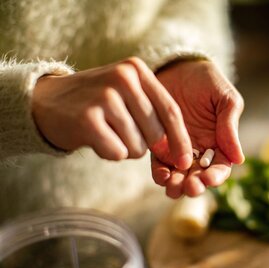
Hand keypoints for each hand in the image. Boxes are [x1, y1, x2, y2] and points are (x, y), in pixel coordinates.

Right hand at [32, 57, 192, 166]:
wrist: (47, 102)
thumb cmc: (95, 103)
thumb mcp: (126, 94)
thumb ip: (153, 114)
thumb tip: (178, 152)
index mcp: (136, 70)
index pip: (171, 110)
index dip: (181, 139)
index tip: (186, 161)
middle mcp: (123, 78)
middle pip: (156, 133)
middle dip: (144, 144)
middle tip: (120, 132)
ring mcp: (105, 97)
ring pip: (137, 147)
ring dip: (124, 148)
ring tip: (106, 131)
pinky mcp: (88, 119)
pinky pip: (117, 153)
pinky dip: (108, 152)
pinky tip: (94, 137)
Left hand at [151, 60, 244, 197]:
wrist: (178, 67)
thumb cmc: (207, 81)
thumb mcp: (225, 99)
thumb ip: (230, 126)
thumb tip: (239, 159)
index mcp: (219, 142)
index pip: (220, 167)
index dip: (216, 177)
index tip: (209, 179)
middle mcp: (199, 150)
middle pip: (198, 176)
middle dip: (195, 185)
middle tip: (190, 187)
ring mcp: (178, 148)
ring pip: (178, 175)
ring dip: (176, 185)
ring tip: (173, 187)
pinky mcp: (158, 143)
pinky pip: (159, 163)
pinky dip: (160, 173)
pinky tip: (161, 175)